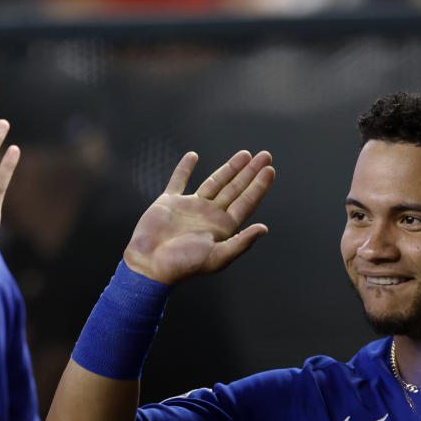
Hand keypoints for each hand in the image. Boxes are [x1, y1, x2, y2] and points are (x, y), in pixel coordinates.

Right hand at [124, 150, 274, 284]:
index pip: (246, 202)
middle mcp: (210, 215)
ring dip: (230, 168)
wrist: (150, 265)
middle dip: (250, 172)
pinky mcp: (169, 202)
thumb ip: (241, 242)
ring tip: (245, 154)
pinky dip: (185, 168)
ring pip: (215, 182)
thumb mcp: (217, 257)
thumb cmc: (184, 265)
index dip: (259, 186)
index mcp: (223, 227)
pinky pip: (179, 180)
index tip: (270, 170)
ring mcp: (190, 207)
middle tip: (266, 156)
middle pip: (235, 188)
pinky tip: (193, 156)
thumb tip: (264, 228)